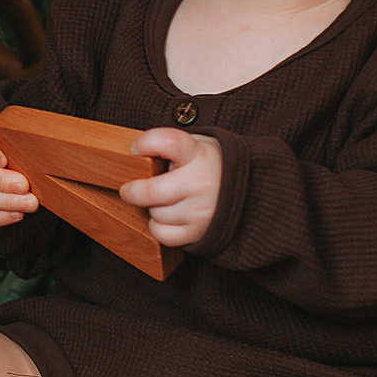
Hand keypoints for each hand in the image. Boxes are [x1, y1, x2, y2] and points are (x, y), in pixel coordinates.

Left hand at [122, 128, 222, 247]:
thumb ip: (167, 147)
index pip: (168, 142)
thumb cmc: (209, 165)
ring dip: (151, 208)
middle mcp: (201, 182)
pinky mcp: (198, 231)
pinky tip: (167, 216)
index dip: (145, 143)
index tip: (136, 149)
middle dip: (132, 191)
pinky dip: (158, 227)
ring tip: (163, 199)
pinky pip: (161, 233)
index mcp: (198, 154)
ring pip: (155, 213)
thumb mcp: (196, 145)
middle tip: (128, 189)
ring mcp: (200, 210)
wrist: (247, 190)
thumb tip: (132, 157)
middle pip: (151, 192)